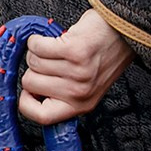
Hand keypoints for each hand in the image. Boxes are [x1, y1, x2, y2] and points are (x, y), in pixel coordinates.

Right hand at [19, 7, 134, 124]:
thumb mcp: (89, 86)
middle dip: (35, 69)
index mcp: (82, 105)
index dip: (27, 104)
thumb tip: (32, 93)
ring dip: (39, 52)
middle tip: (52, 61)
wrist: (124, 32)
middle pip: (30, 84)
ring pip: (32, 62)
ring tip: (58, 49)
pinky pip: (37, 46)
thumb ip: (65, 95)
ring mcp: (77, 72)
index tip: (28, 92)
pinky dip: (38, 39)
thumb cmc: (104, 56)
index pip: (43, 117)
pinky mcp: (74, 50)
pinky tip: (54, 39)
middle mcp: (80, 92)